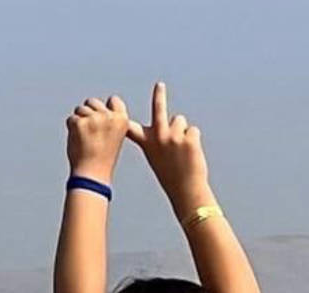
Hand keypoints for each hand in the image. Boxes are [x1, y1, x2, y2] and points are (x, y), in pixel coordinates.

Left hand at [65, 96, 133, 181]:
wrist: (92, 174)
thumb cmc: (102, 158)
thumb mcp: (114, 136)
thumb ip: (108, 120)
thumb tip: (93, 106)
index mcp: (122, 120)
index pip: (114, 100)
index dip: (106, 108)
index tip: (103, 120)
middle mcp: (109, 117)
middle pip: (93, 102)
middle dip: (88, 113)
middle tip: (91, 134)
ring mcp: (94, 119)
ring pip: (80, 109)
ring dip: (79, 121)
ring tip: (85, 139)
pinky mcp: (79, 123)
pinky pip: (71, 119)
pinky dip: (71, 129)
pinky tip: (78, 141)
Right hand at [125, 82, 210, 206]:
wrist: (186, 190)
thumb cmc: (171, 176)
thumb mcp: (157, 159)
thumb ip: (157, 141)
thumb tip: (168, 122)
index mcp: (147, 143)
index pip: (132, 127)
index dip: (123, 116)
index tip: (115, 105)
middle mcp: (159, 137)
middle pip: (158, 109)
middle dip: (159, 96)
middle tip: (159, 85)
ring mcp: (174, 136)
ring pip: (180, 121)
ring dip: (182, 131)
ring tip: (182, 150)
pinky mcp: (188, 137)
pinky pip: (193, 130)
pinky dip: (193, 140)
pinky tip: (191, 154)